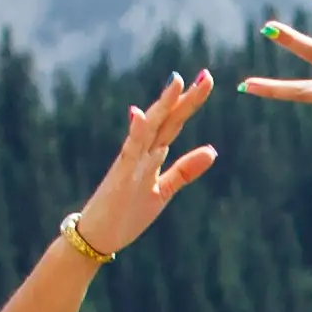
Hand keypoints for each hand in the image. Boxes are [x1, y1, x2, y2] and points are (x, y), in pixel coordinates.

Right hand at [74, 71, 225, 256]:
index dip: (191, 103)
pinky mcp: (120, 175)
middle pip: (166, 119)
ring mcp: (130, 162)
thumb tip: (213, 150)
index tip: (206, 80)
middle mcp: (141, 152)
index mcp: (152, 155)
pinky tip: (141, 114)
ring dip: (162, 105)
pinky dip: (135, 132)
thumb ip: (185, 170)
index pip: (175, 123)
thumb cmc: (127, 214)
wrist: (98, 236)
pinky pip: (129, 151)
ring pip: (149, 128)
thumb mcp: (164, 191)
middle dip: (185, 98)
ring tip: (176, 81)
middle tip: (206, 75)